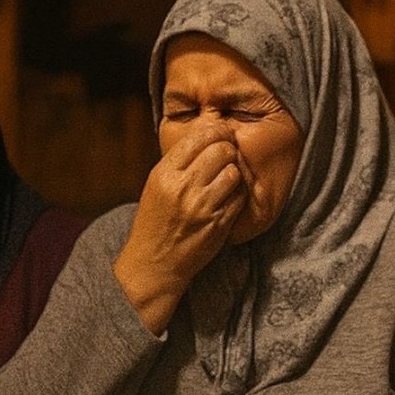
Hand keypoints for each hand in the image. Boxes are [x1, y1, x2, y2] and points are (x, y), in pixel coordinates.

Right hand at [113, 120, 246, 332]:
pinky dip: (238, 193)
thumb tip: (209, 134)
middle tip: (227, 156)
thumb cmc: (156, 220)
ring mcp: (202, 207)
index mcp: (165, 174)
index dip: (217, 131)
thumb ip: (179, 160)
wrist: (154, 263)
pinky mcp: (219, 224)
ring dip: (234, 172)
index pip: (199, 138)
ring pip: (234, 172)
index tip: (222, 134)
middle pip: (222, 151)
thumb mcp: (156, 184)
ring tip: (226, 178)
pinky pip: (240, 196)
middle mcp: (183, 188)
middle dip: (228, 150)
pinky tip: (228, 196)